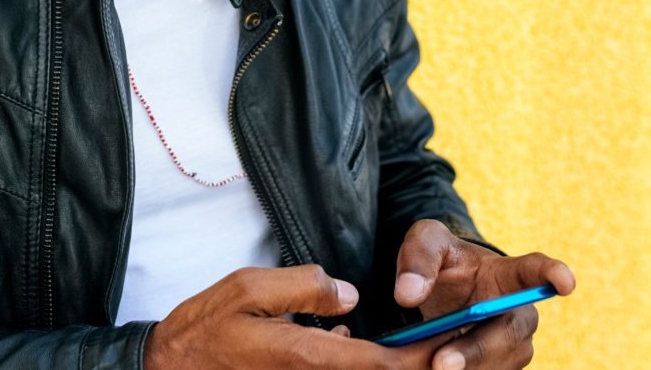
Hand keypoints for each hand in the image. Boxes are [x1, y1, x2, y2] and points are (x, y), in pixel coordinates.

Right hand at [145, 264, 443, 369]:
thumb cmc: (204, 328)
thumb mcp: (249, 288)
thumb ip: (305, 287)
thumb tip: (350, 295)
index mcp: (306, 357)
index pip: (379, 364)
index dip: (419, 357)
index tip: (446, 343)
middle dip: (411, 365)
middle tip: (441, 345)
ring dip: (383, 365)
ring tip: (416, 348)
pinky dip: (357, 366)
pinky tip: (354, 344)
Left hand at [392, 220, 576, 369]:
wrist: (440, 293)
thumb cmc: (441, 261)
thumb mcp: (426, 242)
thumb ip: (418, 258)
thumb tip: (408, 295)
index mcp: (509, 274)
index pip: (536, 272)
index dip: (554, 275)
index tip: (566, 282)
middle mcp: (519, 314)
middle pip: (509, 334)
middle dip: (477, 350)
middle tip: (440, 362)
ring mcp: (511, 347)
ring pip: (496, 364)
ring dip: (463, 367)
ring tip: (425, 363)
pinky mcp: (497, 368)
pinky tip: (430, 367)